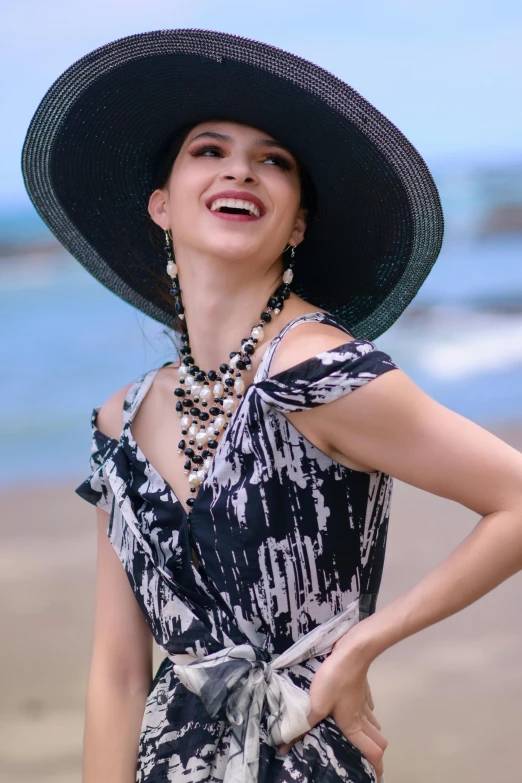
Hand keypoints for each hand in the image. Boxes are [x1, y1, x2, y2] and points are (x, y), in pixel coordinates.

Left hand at [278, 643, 386, 778]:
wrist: (352, 652)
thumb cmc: (335, 680)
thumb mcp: (315, 704)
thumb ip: (302, 725)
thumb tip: (285, 746)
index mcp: (353, 725)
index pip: (373, 751)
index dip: (377, 767)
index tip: (375, 777)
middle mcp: (362, 716)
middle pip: (378, 740)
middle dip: (375, 751)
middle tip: (364, 757)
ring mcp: (364, 701)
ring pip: (373, 723)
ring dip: (370, 732)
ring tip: (359, 737)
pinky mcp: (362, 688)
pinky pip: (367, 706)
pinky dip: (365, 713)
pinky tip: (356, 709)